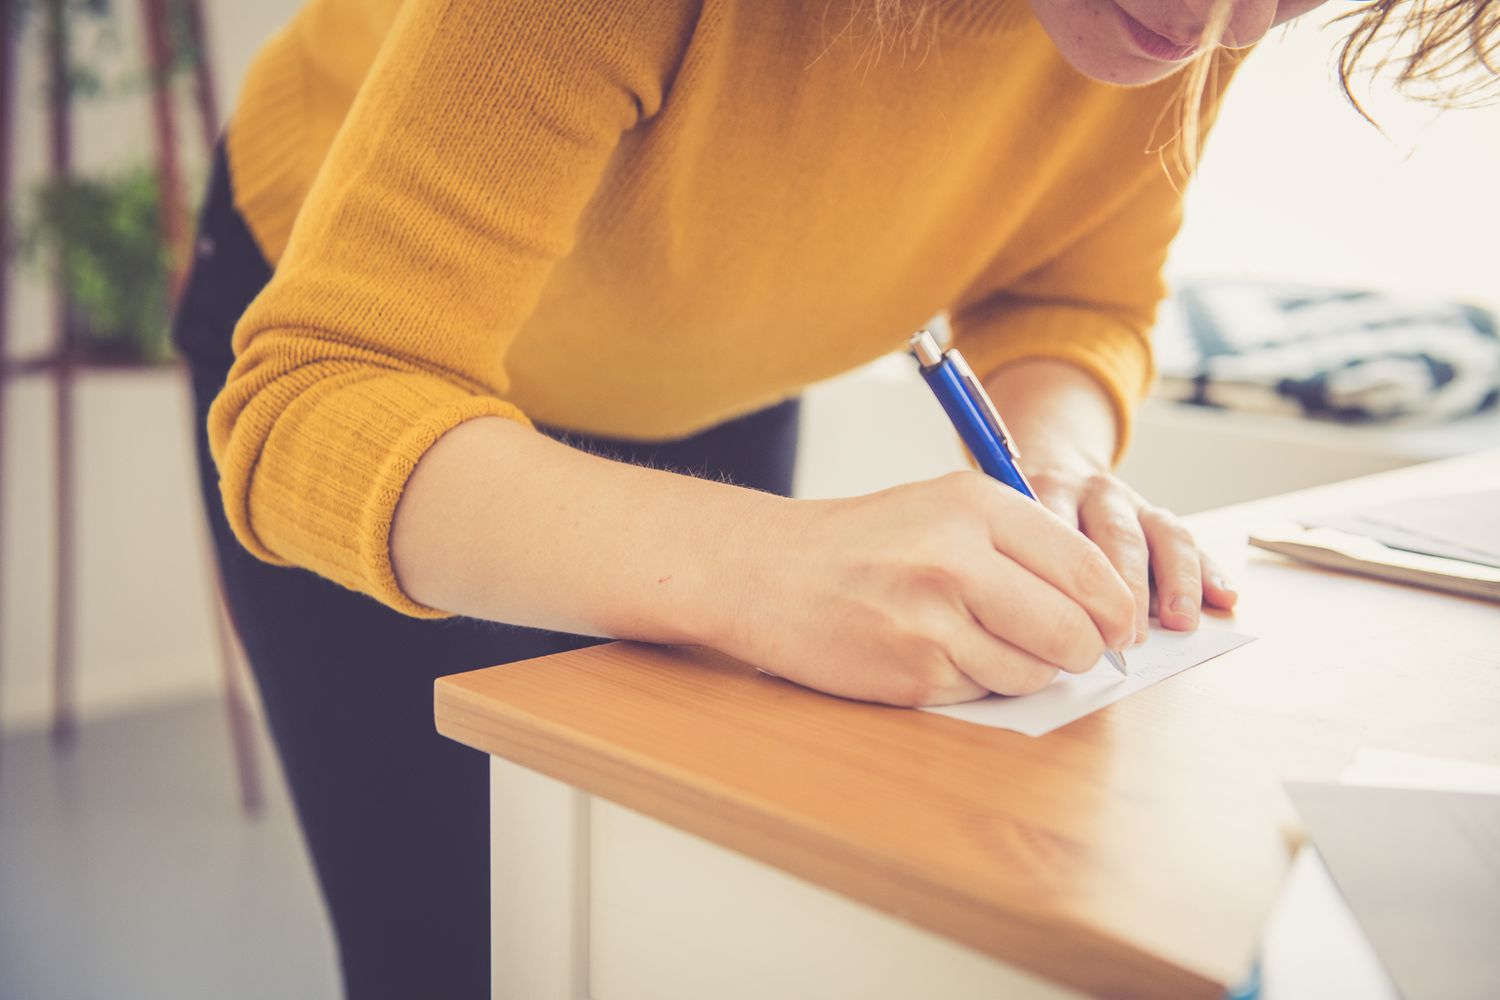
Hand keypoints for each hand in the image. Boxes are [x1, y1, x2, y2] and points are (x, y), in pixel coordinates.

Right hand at [719, 471, 1136, 706]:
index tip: (1119, 625)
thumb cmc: (862, 541)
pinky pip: (984, 692)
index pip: (1086, 566)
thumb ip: (1025, 541)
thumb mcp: (943, 506)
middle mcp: (956, 558)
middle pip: (1072, 630)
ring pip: (1033, 671)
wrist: (767, 573)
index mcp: (974, 505)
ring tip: (987, 640)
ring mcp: (931, 622)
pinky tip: (942, 653)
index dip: (1115, 607)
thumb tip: (1105, 606)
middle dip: (1085, 649)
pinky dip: (978, 681)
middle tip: (1074, 649)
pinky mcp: (912, 674)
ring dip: (1028, 668)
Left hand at [983, 358, 1236, 643]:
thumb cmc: (1020, 525)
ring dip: (1174, 582)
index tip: (1075, 626)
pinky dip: (1207, 570)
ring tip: (1179, 623)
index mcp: (1044, 493)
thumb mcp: (1001, 530)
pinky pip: (1187, 539)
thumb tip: (1022, 629)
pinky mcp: (1156, 513)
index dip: (1071, 583)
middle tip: (1128, 637)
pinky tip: (1223, 597)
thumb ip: (1015, 563)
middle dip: (1126, 590)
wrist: (1049, 466)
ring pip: (1159, 534)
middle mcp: (1091, 493)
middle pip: (1116, 537)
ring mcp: (1129, 501)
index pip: (1061, 535)